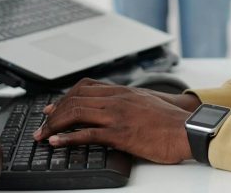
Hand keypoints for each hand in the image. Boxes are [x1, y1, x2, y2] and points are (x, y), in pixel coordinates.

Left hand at [33, 78, 195, 163]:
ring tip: (43, 135)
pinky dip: (68, 138)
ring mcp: (118, 115)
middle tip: (42, 124)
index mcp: (124, 92)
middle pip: (77, 99)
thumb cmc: (171, 121)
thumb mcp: (148, 103)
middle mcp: (118, 99)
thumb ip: (130, 103)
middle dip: (55, 113)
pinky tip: (57, 142)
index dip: (66, 97)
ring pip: (77, 113)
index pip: (86, 87)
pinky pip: (88, 134)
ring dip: (55, 124)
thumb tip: (117, 109)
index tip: (53, 108)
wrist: (187, 129)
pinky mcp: (120, 133)